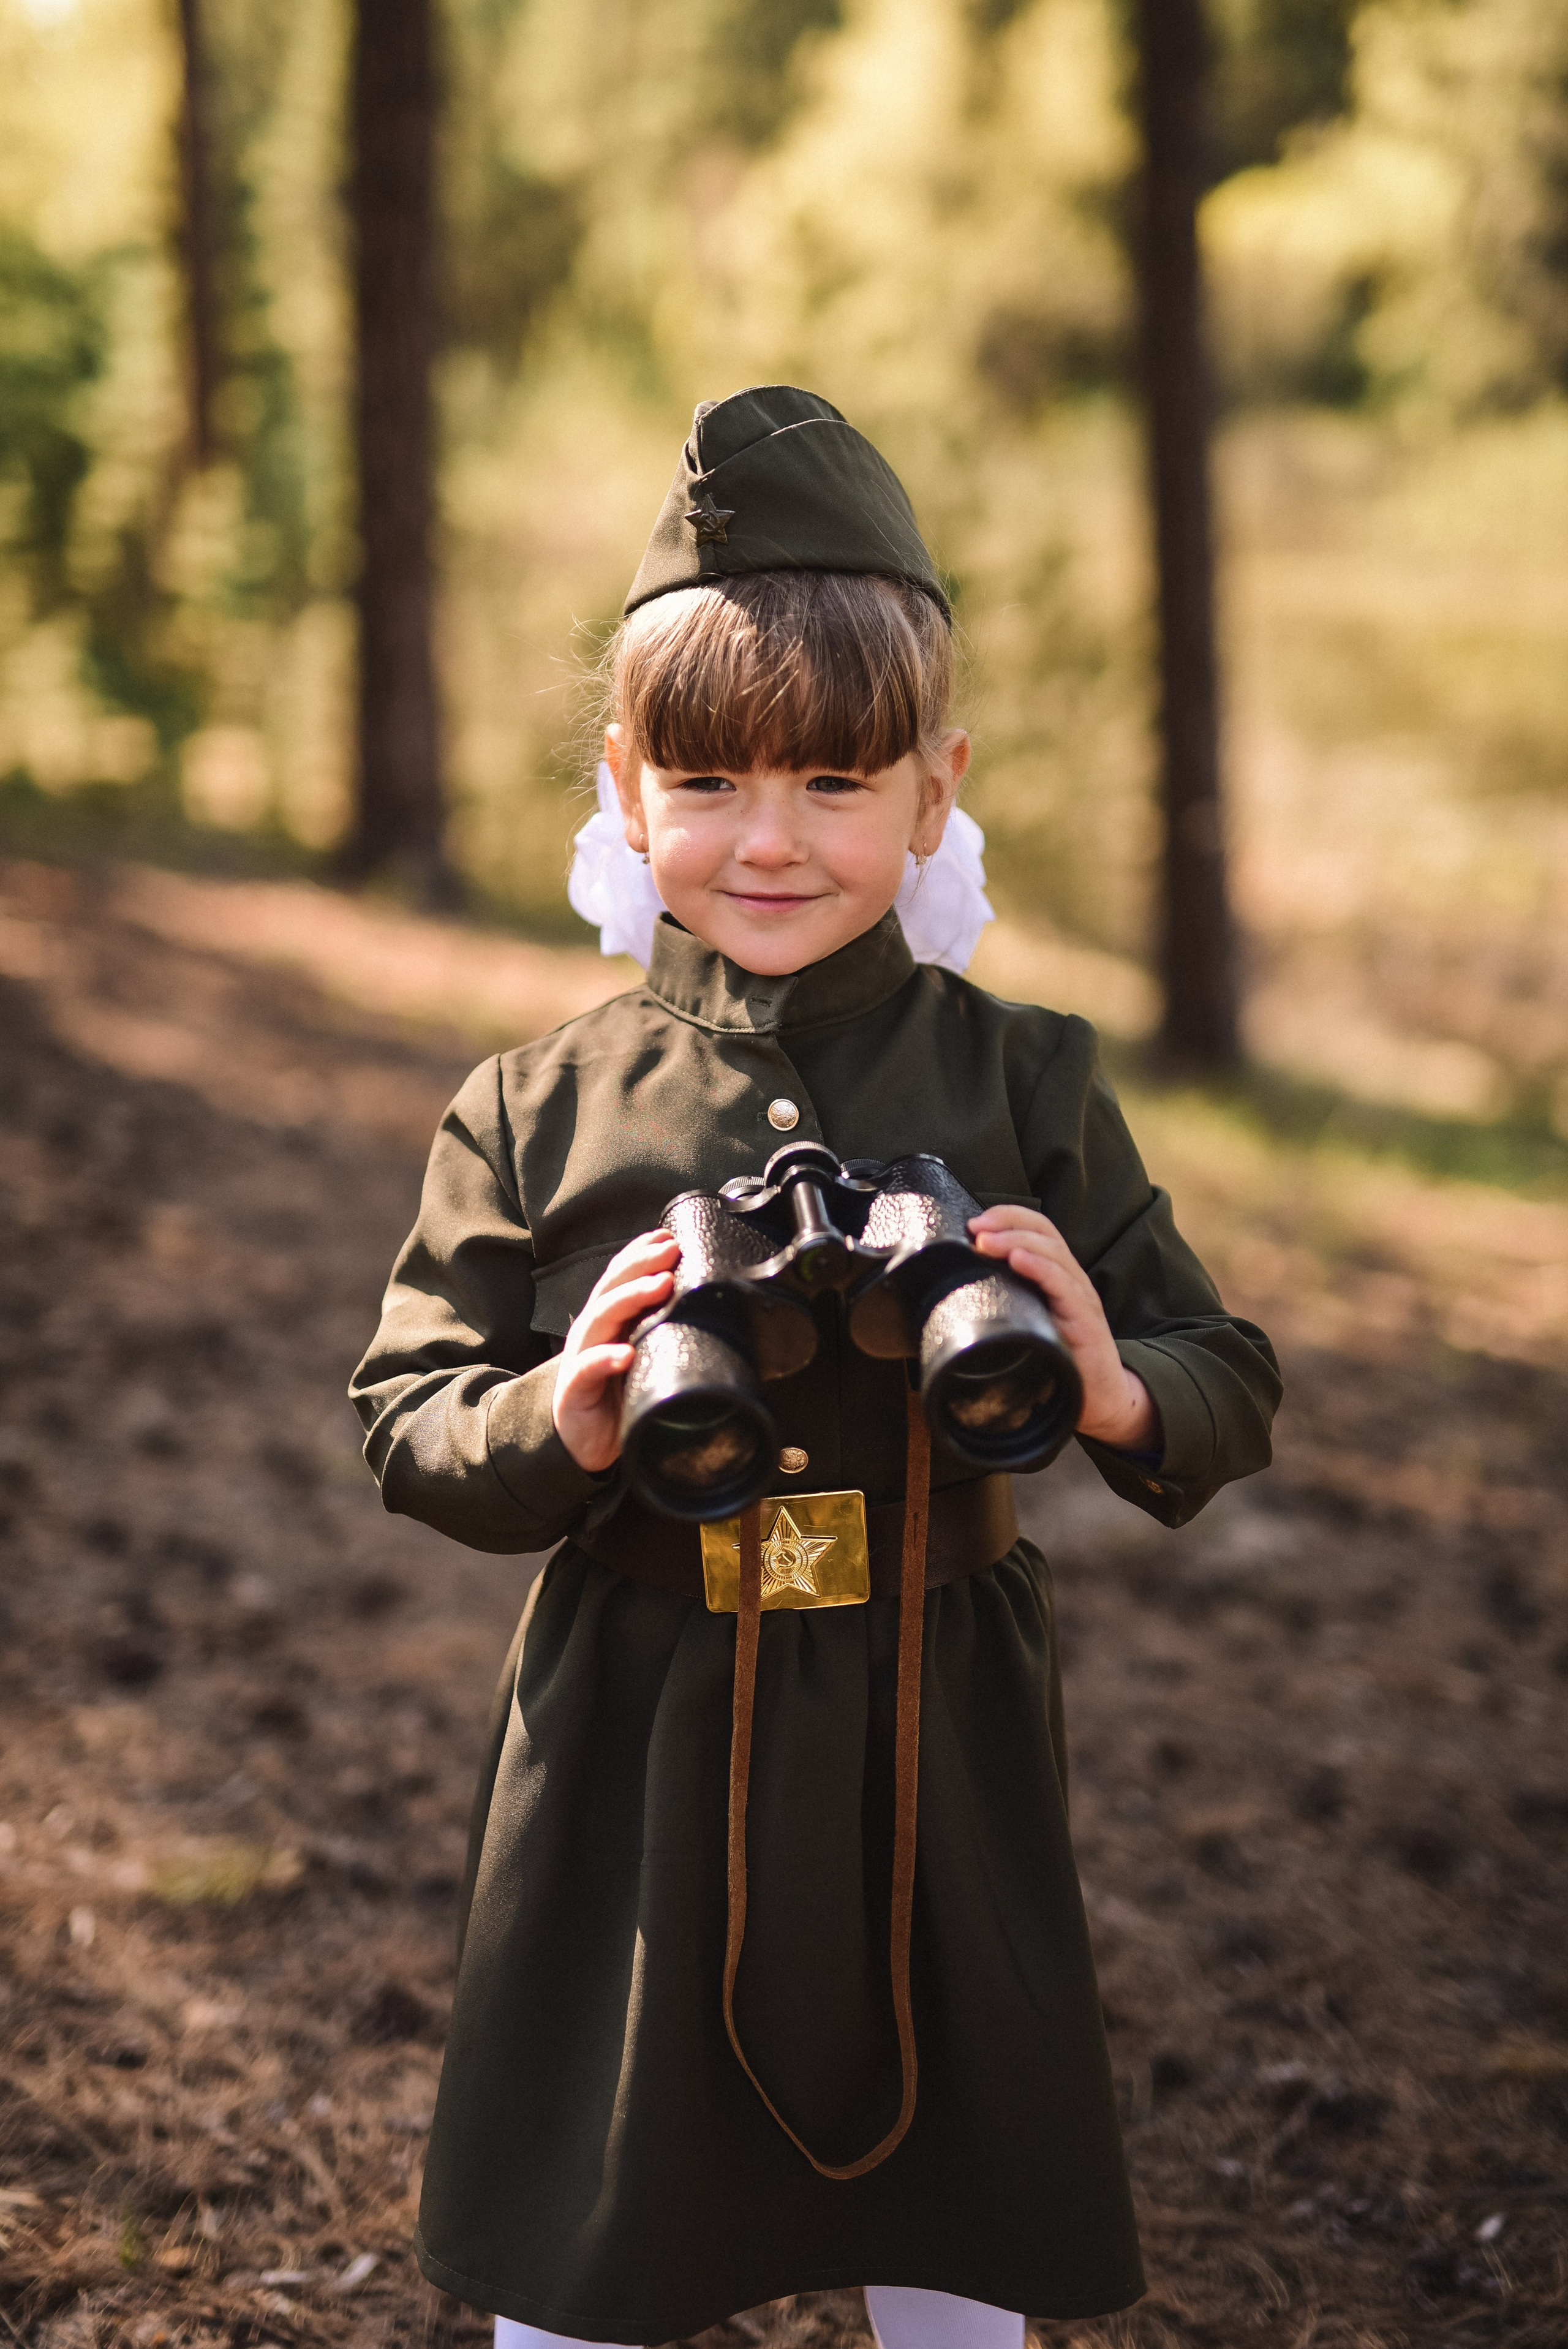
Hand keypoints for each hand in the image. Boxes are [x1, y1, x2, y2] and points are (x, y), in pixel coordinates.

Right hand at [552, 1230, 679, 1471]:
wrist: (582, 1439)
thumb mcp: (645, 1357)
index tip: (669, 1235)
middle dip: (641, 1265)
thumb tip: (711, 1313)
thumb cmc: (617, 1393)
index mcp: (609, 1319)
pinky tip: (624, 1353)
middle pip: (612, 1288)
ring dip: (630, 1298)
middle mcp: (593, 1331)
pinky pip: (587, 1370)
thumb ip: (663, 1333)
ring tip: (659, 1286)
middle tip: (670, 1251)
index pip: (621, 1276)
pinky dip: (605, 1359)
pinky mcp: (575, 1389)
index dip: (641, 1253)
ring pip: (601, 1319)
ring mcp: (581, 1357)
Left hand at [967, 1206, 1159, 1453]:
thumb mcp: (1025, 1325)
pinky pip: (1064, 1286)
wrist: (1099, 1400)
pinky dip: (1040, 1268)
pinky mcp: (1086, 1321)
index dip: (1006, 1217)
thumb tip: (951, 1299)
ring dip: (1016, 1240)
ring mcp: (1080, 1298)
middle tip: (975, 1227)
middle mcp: (1071, 1280)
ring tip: (987, 1241)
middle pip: (1043, 1231)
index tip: (973, 1222)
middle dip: (1006, 1222)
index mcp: (1055, 1276)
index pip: (1036, 1229)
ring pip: (1053, 1252)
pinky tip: (1019, 1260)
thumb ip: (1002, 1305)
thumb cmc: (1059, 1362)